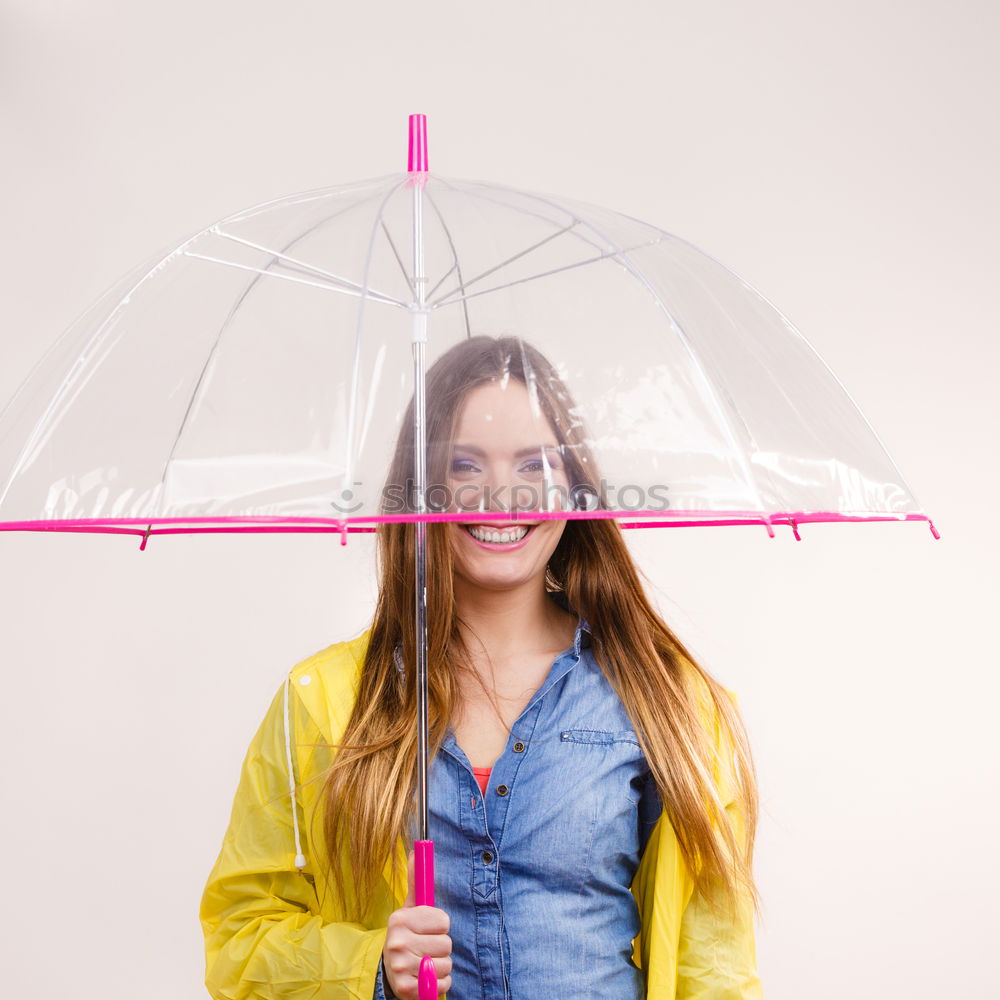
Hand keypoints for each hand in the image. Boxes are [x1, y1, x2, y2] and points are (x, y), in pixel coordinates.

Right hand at [382, 849, 452, 999]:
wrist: (386, 970)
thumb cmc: (406, 935)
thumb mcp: (409, 908)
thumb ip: (416, 881)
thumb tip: (417, 849)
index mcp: (400, 919)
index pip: (444, 921)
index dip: (440, 926)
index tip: (429, 928)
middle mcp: (397, 942)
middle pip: (447, 944)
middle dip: (441, 947)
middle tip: (425, 947)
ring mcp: (400, 967)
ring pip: (446, 965)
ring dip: (440, 966)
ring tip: (425, 962)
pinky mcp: (406, 989)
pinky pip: (441, 985)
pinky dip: (438, 984)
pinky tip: (425, 977)